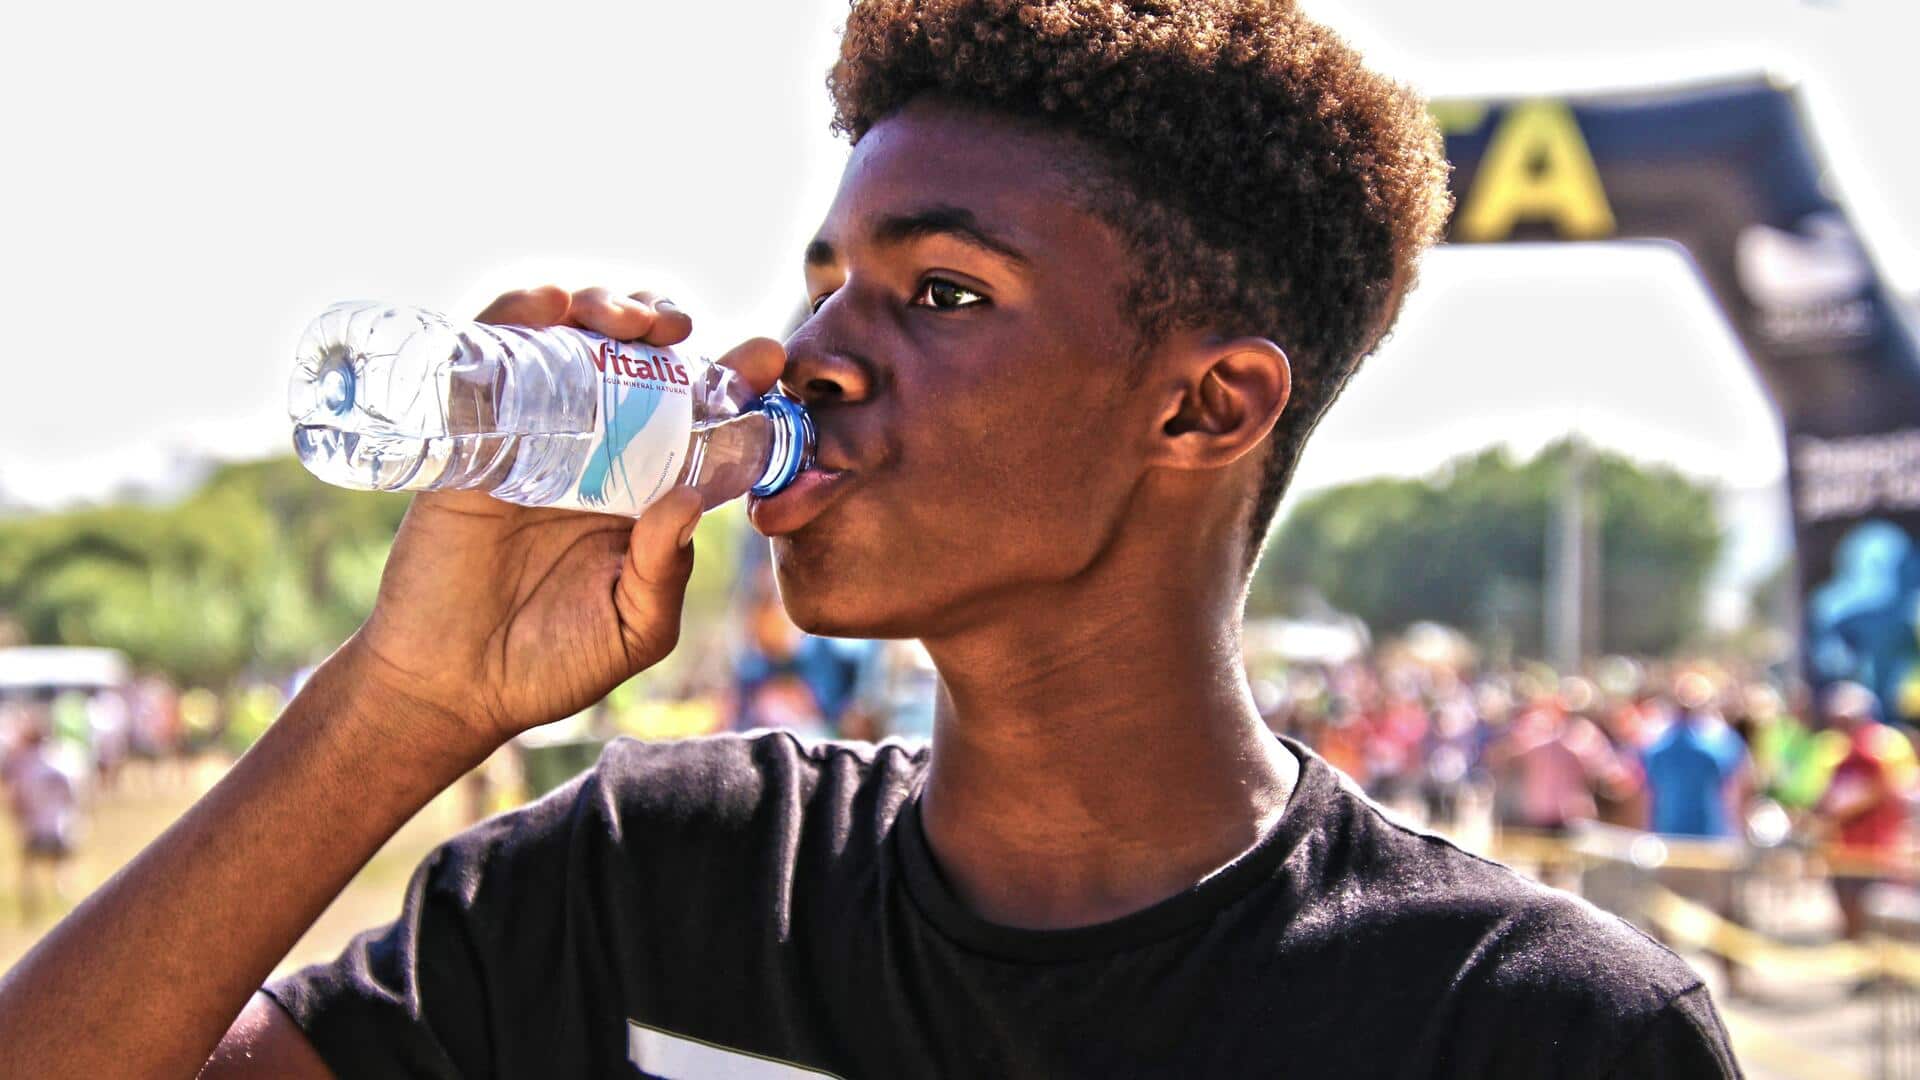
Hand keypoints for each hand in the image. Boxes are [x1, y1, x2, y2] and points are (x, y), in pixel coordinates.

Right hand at [340, 285, 783, 752]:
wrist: (450, 686)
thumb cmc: (550, 663)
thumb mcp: (633, 628)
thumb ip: (664, 573)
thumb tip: (687, 502)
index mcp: (643, 489)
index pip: (695, 417)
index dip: (730, 379)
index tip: (764, 356)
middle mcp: (592, 451)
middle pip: (632, 359)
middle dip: (662, 324)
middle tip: (681, 330)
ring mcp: (530, 437)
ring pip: (569, 341)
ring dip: (602, 307)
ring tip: (626, 322)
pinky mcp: (471, 436)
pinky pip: (491, 356)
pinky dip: (519, 315)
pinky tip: (550, 307)